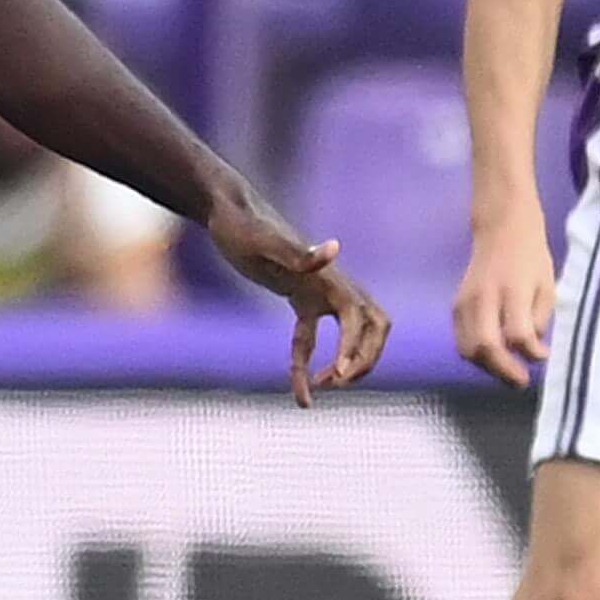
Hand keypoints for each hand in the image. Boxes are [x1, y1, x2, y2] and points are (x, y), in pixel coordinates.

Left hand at [206, 195, 390, 406]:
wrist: (227, 211)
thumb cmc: (242, 226)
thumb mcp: (262, 241)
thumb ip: (297, 251)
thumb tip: (336, 248)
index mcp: (327, 276)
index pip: (359, 317)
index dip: (356, 346)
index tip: (341, 373)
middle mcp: (330, 284)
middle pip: (372, 327)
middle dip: (365, 358)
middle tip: (338, 382)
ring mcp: (317, 292)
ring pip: (352, 334)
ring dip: (347, 363)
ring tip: (319, 387)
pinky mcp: (300, 299)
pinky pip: (311, 338)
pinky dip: (306, 363)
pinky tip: (298, 388)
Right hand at [454, 215, 556, 387]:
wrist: (500, 231)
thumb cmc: (531, 259)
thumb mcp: (547, 286)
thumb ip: (539, 318)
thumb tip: (531, 350)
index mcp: (511, 291)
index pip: (516, 333)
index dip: (531, 352)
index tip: (544, 357)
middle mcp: (482, 298)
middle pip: (485, 345)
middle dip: (503, 369)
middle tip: (521, 382)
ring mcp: (464, 303)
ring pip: (467, 348)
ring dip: (487, 366)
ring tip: (507, 372)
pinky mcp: (455, 307)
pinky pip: (461, 340)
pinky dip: (477, 355)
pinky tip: (494, 357)